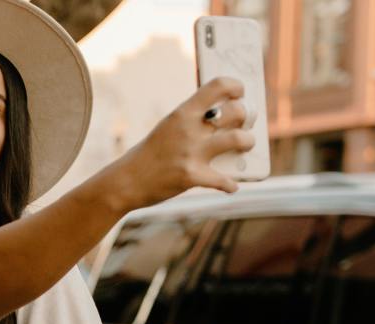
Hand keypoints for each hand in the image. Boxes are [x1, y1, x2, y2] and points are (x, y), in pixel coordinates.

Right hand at [115, 77, 254, 206]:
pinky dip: (230, 185)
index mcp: (182, 113)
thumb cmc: (151, 154)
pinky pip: (225, 180)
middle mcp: (189, 129)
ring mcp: (191, 153)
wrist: (126, 181)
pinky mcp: (192, 176)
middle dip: (246, 118)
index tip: (240, 93)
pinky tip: (231, 186)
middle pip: (236, 111)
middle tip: (242, 124)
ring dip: (248, 143)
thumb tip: (224, 120)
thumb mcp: (168, 128)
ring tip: (245, 146)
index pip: (217, 86)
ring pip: (239, 139)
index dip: (235, 86)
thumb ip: (193, 122)